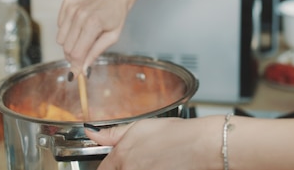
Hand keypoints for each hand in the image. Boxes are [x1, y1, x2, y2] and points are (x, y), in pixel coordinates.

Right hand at [56, 0, 129, 73]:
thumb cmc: (116, 15)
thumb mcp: (112, 36)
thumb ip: (96, 53)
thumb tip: (83, 70)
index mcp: (93, 23)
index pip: (77, 52)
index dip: (76, 65)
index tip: (76, 74)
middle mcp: (80, 14)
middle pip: (67, 47)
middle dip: (74, 55)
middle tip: (84, 53)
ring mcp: (72, 6)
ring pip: (61, 38)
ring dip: (70, 42)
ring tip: (84, 35)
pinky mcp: (67, 1)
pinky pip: (60, 25)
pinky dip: (68, 28)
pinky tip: (80, 23)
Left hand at [86, 117, 219, 169]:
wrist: (200, 146)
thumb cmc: (175, 135)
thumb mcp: (139, 127)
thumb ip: (112, 133)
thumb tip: (92, 133)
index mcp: (122, 159)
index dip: (109, 165)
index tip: (115, 162)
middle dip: (125, 166)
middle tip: (142, 157)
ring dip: (139, 167)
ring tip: (153, 160)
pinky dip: (153, 169)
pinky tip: (162, 164)